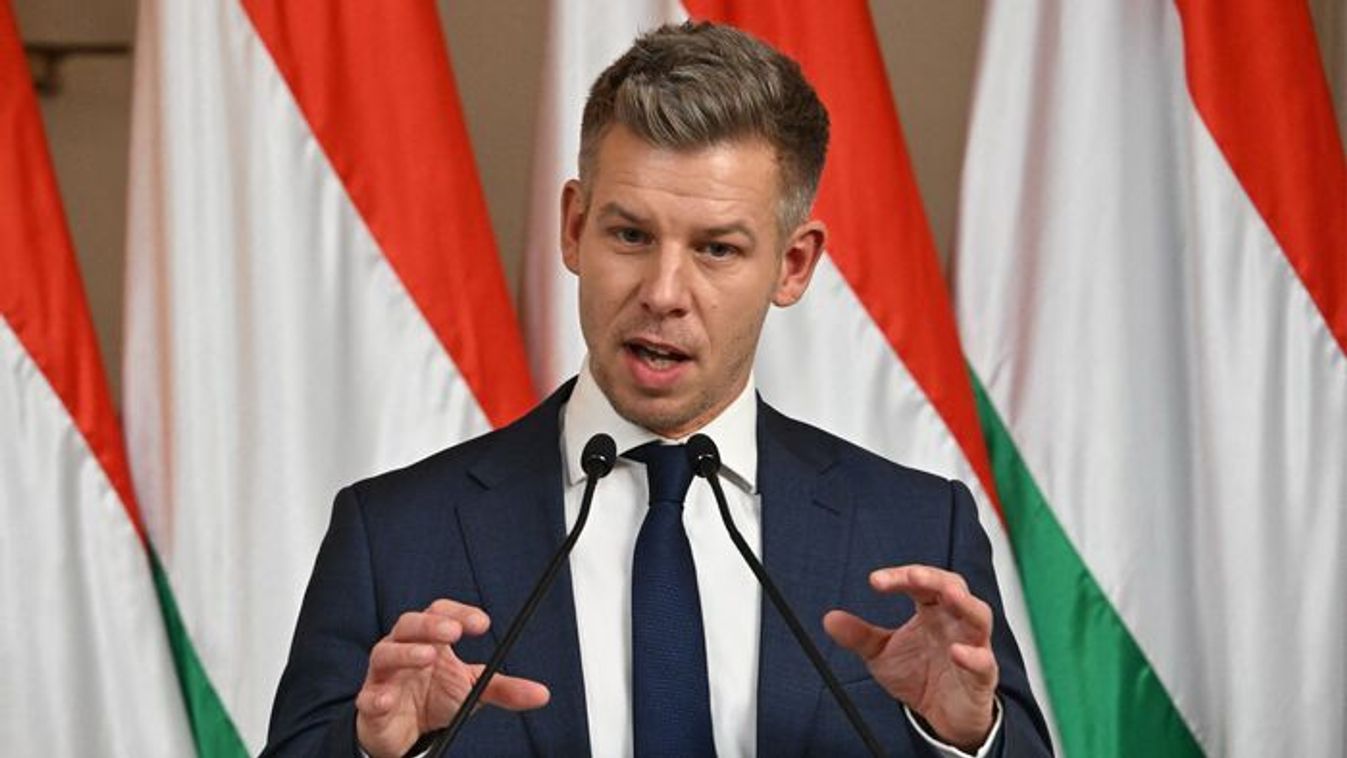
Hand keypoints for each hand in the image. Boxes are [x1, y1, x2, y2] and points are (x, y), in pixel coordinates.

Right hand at [355, 599, 549, 757]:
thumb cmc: (438, 699)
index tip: (483, 624)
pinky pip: (368, 696)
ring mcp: (385, 675)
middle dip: (431, 625)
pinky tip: (387, 698)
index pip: (440, 613)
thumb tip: (542, 693)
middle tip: (453, 632)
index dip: (459, 613)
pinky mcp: (371, 703)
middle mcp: (404, 649)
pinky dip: (375, 696)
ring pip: (385, 653)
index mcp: (430, 639)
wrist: (408, 734)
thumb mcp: (473, 690)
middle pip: (410, 624)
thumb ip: (505, 688)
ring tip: (428, 656)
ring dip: (406, 652)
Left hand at [823, 565, 996, 751]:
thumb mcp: (881, 655)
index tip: (876, 581)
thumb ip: (859, 636)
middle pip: (953, 587)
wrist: (942, 716)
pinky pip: (983, 662)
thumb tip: (830, 619)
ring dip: (964, 604)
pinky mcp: (982, 675)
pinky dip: (972, 656)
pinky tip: (957, 652)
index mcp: (931, 610)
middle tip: (913, 575)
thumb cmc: (920, 675)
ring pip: (978, 616)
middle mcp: (954, 622)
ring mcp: (972, 645)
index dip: (900, 577)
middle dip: (934, 578)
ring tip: (949, 595)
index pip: (920, 583)